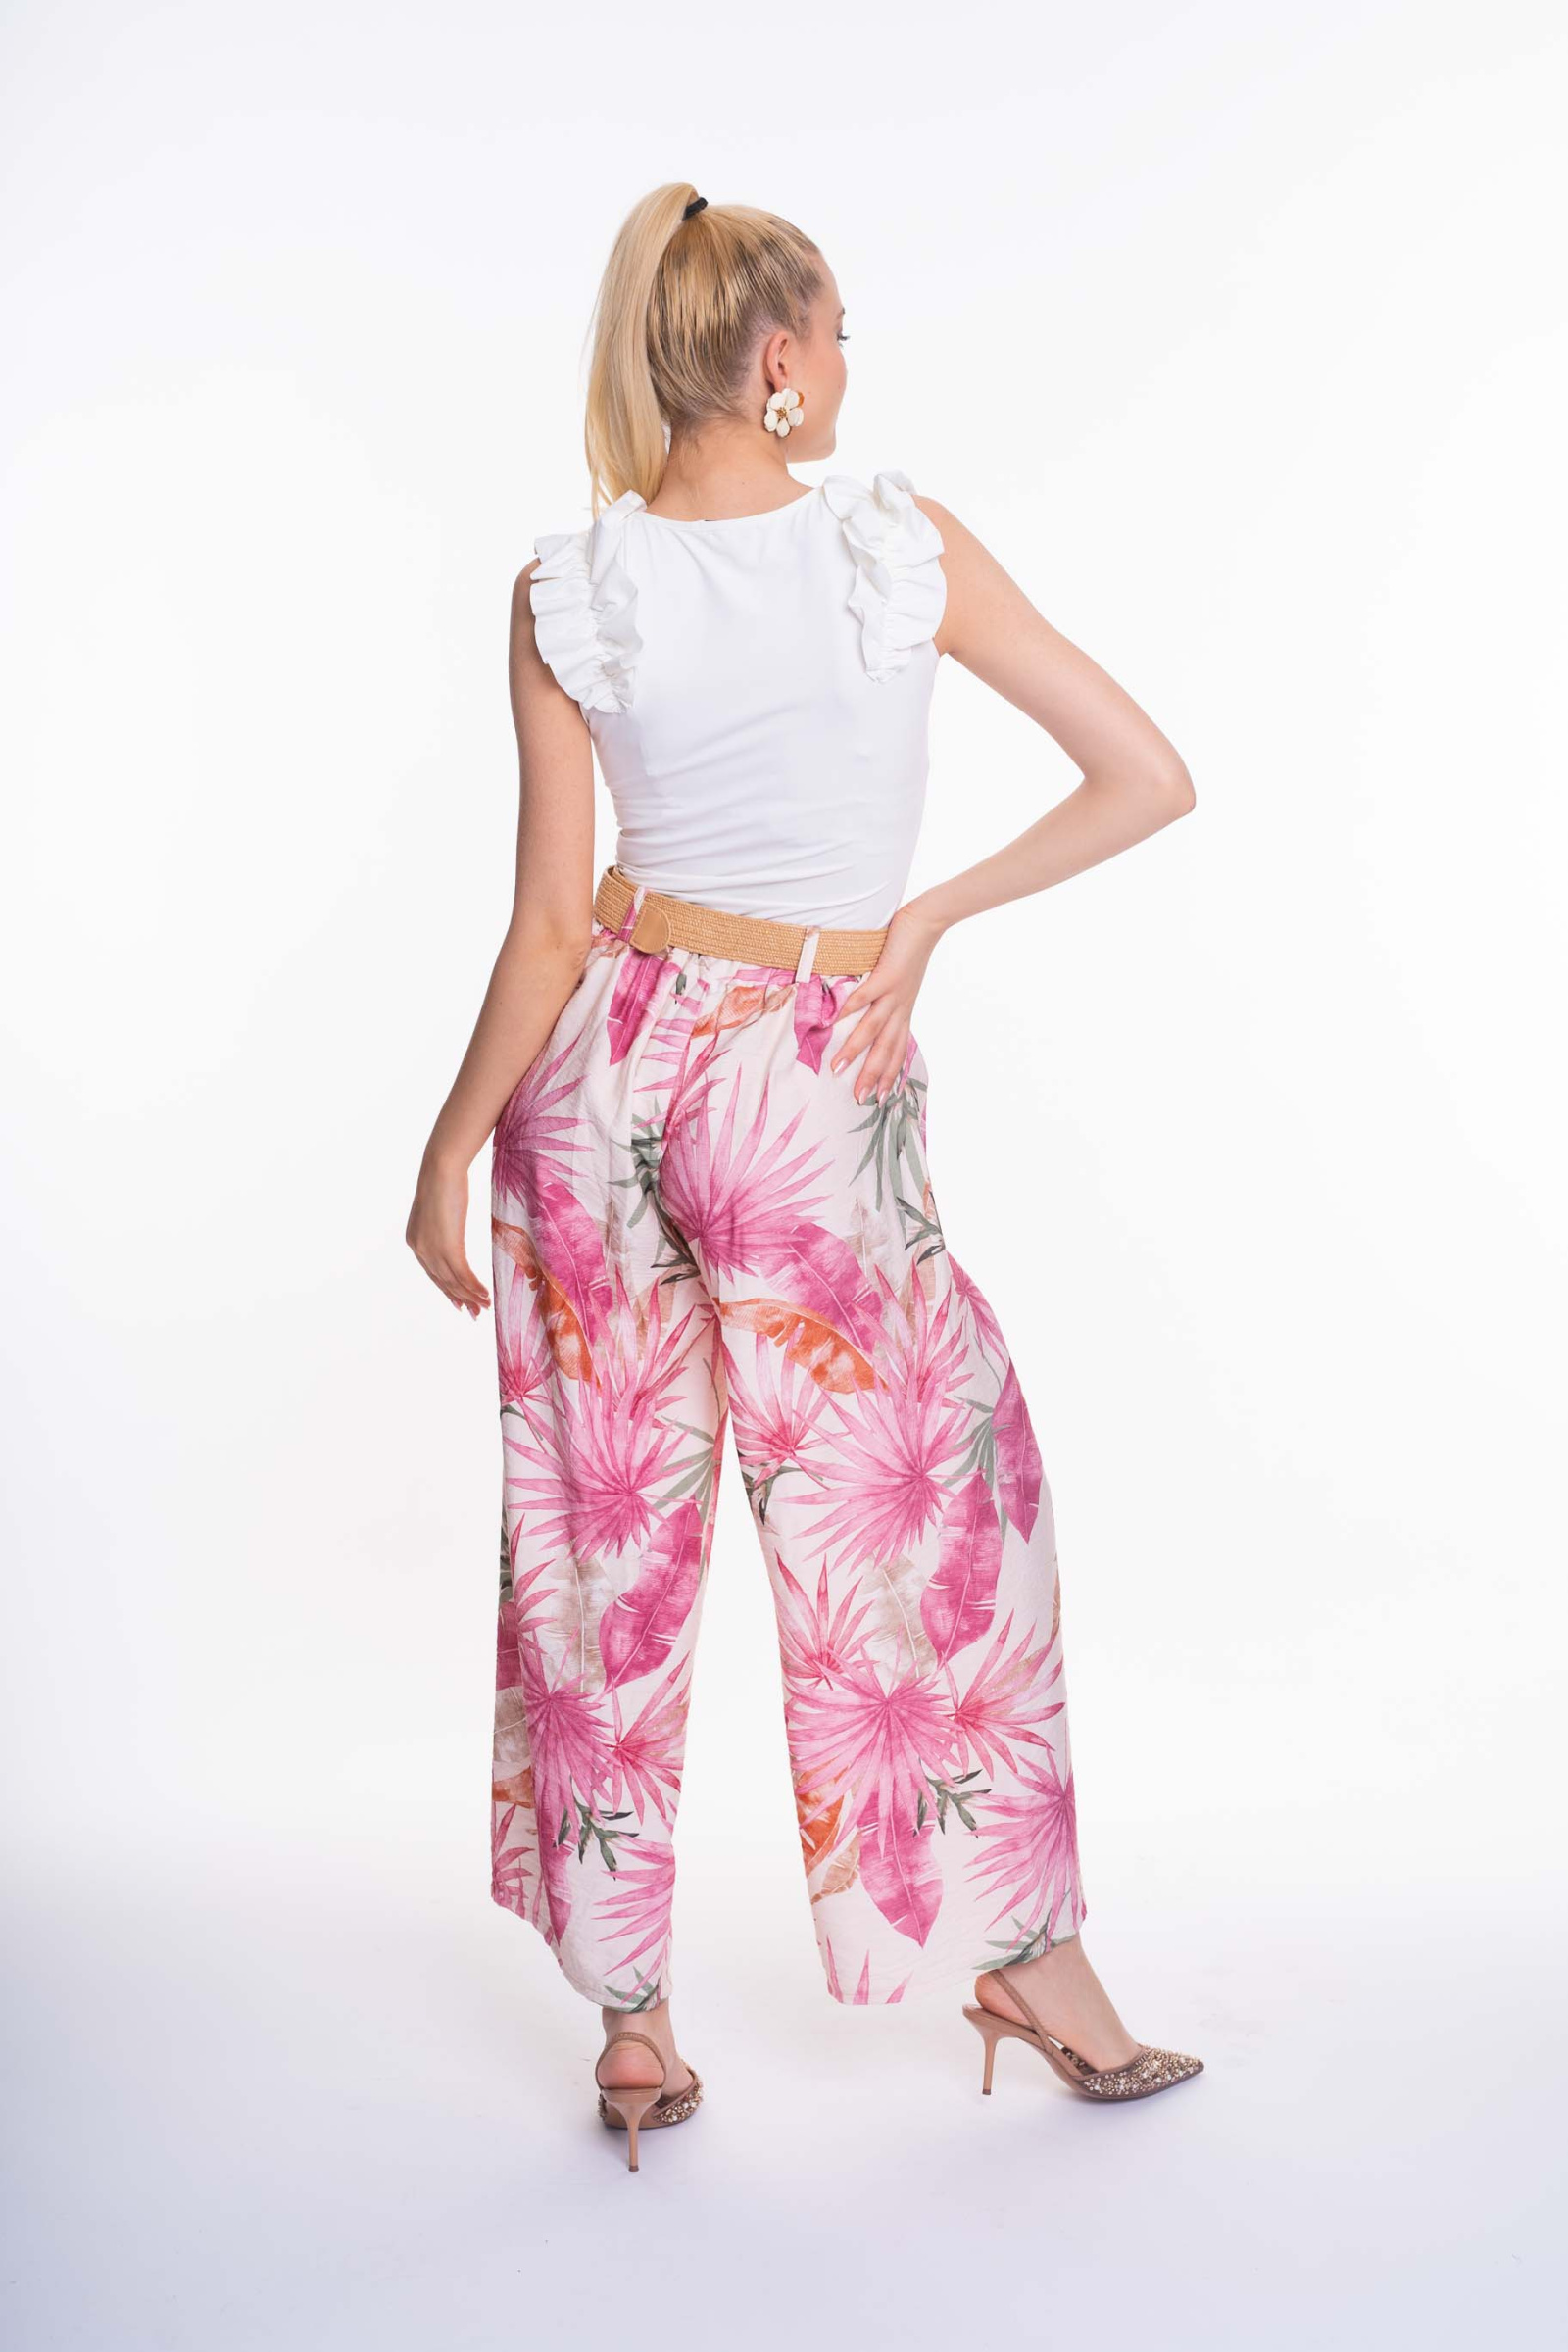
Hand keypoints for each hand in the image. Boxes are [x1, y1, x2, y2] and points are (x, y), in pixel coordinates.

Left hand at [406, 1155, 490, 1316]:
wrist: (441, 1168)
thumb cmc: (444, 1179)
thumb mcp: (440, 1208)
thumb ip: (444, 1224)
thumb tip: (452, 1228)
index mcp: (415, 1240)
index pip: (432, 1272)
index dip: (447, 1289)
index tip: (459, 1302)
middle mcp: (420, 1248)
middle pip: (442, 1281)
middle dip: (460, 1298)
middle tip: (475, 1313)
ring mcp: (432, 1248)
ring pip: (453, 1280)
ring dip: (470, 1295)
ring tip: (485, 1306)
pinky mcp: (447, 1245)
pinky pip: (463, 1273)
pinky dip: (474, 1286)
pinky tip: (485, 1294)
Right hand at [830, 900, 945, 1103]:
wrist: (928, 923)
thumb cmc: (909, 951)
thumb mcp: (900, 983)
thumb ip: (884, 998)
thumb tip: (864, 1012)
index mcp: (903, 1011)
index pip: (897, 1051)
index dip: (889, 1075)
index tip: (880, 1100)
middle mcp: (900, 1008)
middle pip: (885, 1049)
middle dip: (872, 1076)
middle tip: (859, 1100)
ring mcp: (893, 993)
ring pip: (873, 1029)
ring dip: (855, 1051)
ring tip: (837, 1069)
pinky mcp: (887, 975)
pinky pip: (866, 995)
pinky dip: (851, 1009)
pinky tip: (836, 1023)